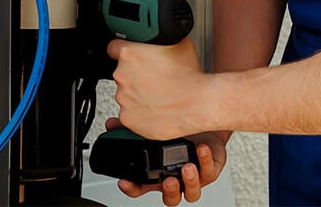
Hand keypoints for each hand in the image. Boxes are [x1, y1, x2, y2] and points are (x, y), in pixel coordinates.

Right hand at [104, 118, 227, 205]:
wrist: (206, 126)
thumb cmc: (180, 132)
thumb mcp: (154, 130)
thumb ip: (131, 129)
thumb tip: (112, 123)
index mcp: (158, 174)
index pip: (141, 188)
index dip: (132, 188)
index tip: (125, 181)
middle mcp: (174, 178)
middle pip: (169, 197)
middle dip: (169, 190)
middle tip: (168, 180)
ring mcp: (192, 178)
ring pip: (191, 192)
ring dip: (190, 181)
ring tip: (188, 167)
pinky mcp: (209, 170)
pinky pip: (208, 171)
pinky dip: (205, 161)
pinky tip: (201, 150)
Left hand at [107, 38, 211, 138]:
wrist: (199, 105)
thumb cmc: (190, 77)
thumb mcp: (178, 43)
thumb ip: (160, 39)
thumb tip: (159, 37)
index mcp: (130, 54)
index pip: (114, 48)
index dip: (123, 50)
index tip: (130, 56)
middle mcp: (122, 75)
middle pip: (122, 72)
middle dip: (135, 74)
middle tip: (154, 78)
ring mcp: (124, 98)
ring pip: (126, 93)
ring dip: (138, 93)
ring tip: (158, 94)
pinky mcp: (128, 118)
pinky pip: (130, 113)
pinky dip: (140, 111)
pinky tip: (156, 107)